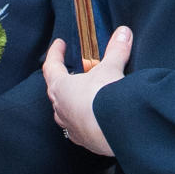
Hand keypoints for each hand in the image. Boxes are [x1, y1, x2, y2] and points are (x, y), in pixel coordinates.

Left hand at [41, 26, 132, 155]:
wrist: (115, 133)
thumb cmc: (103, 98)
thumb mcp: (111, 68)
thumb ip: (116, 50)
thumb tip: (123, 32)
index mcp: (60, 87)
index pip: (51, 66)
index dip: (55, 53)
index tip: (59, 44)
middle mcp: (61, 109)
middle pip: (56, 90)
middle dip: (62, 78)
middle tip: (70, 68)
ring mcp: (72, 127)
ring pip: (64, 111)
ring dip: (71, 101)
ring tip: (82, 94)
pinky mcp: (85, 141)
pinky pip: (78, 128)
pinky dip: (83, 119)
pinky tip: (93, 117)